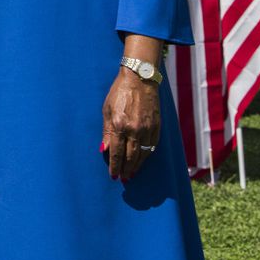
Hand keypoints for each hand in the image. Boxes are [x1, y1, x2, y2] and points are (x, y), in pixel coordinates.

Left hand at [101, 61, 159, 181]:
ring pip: (143, 154)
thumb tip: (103, 149)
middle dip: (126, 170)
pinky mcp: (156, 126)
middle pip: (130, 157)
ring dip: (137, 166)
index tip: (113, 176)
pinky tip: (142, 160)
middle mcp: (134, 129)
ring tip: (132, 174)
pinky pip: (152, 146)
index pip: (116, 152)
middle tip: (123, 179)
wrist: (140, 79)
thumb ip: (106, 131)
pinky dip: (146, 155)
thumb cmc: (119, 93)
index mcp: (119, 125)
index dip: (114, 166)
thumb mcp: (106, 110)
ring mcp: (147, 129)